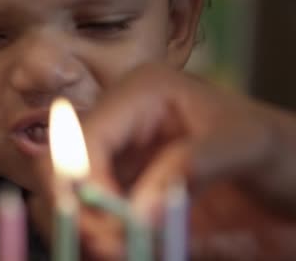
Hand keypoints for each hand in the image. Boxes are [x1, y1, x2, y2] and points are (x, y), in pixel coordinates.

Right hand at [80, 64, 295, 257]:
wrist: (293, 177)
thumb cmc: (279, 148)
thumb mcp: (246, 146)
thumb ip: (190, 168)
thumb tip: (136, 212)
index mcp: (140, 93)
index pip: (87, 135)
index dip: (85, 181)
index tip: (109, 226)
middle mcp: (120, 123)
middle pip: (64, 165)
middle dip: (78, 207)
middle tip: (108, 246)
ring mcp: (120, 160)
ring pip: (71, 196)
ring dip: (87, 227)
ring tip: (121, 251)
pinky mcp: (125, 193)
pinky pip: (95, 218)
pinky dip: (101, 239)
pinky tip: (127, 250)